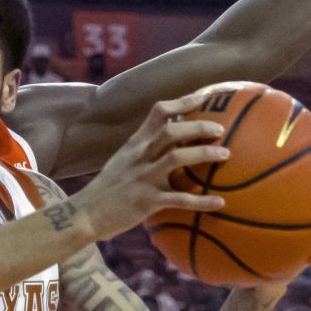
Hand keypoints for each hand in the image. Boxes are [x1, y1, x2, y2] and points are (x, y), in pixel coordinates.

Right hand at [72, 89, 231, 239]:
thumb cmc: (108, 189)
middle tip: (220, 129)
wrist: (85, 214)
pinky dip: (201, 201)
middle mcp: (139, 156)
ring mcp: (142, 178)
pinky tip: (220, 203)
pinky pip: (179, 200)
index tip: (205, 97)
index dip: (183, 102)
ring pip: (176, 158)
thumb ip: (146, 149)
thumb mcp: (124, 160)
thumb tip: (174, 139)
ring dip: (203, 154)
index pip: (158, 112)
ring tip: (226, 154)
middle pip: (171, 131)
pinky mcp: (146, 201)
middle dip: (198, 126)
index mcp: (135, 143)